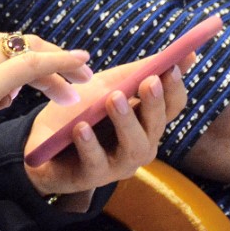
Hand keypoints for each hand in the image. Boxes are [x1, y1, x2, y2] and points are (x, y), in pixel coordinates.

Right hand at [0, 31, 93, 161]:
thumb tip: (0, 95)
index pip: (0, 45)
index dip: (29, 56)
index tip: (47, 73)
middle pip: (18, 44)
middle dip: (52, 58)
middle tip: (77, 75)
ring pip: (29, 52)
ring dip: (59, 67)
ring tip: (76, 89)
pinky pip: (31, 64)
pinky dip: (60, 63)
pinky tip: (79, 66)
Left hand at [24, 61, 189, 202]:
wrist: (41, 139)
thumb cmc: (82, 111)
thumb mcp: (109, 86)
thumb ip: (141, 71)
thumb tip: (188, 54)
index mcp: (147, 122)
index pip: (172, 106)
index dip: (174, 87)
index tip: (172, 66)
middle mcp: (140, 146)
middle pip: (156, 126)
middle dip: (154, 104)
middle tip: (148, 81)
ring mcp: (117, 164)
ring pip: (133, 147)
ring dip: (125, 122)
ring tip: (114, 99)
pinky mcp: (90, 176)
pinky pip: (95, 162)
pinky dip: (90, 144)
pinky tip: (82, 128)